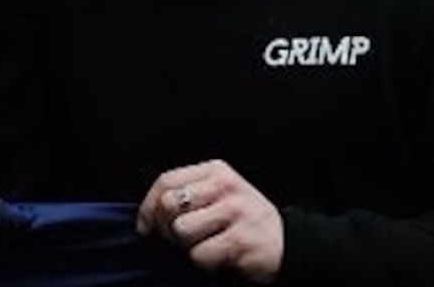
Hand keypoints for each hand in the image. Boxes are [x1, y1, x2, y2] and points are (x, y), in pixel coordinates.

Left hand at [136, 159, 282, 283]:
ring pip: (181, 231)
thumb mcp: (219, 194)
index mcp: (216, 170)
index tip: (146, 226)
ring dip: (188, 247)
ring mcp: (235, 211)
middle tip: (182, 239)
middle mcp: (225, 186)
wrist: (287, 244)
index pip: (166, 181)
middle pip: (169, 205)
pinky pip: (200, 254)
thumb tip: (146, 217)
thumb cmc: (244, 221)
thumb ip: (188, 194)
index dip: (148, 207)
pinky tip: (222, 256)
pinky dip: (205, 262)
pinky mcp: (241, 238)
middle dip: (166, 229)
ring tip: (207, 244)